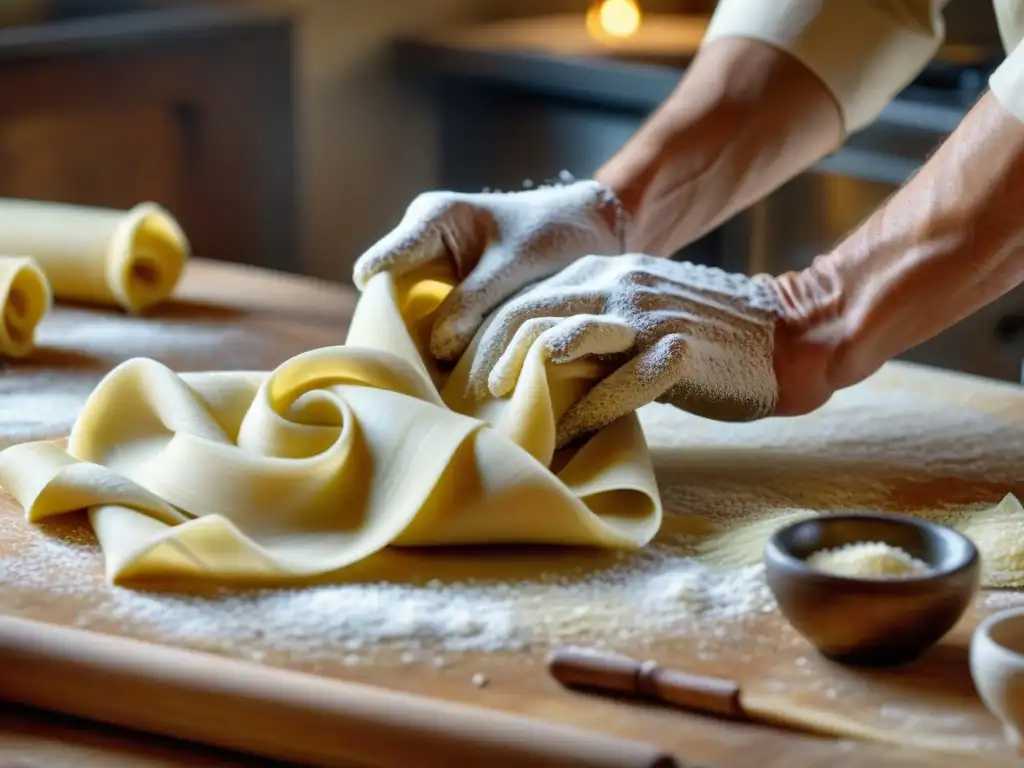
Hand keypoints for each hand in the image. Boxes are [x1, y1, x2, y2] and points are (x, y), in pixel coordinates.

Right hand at [352, 179, 626, 361]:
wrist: (587, 226)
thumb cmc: (555, 233)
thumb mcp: (516, 265)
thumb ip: (475, 301)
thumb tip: (437, 347)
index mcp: (432, 218)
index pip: (378, 267)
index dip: (379, 307)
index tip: (398, 346)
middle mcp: (422, 240)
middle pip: (386, 293)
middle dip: (397, 329)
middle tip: (415, 371)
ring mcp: (435, 264)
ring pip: (406, 309)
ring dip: (419, 339)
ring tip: (433, 374)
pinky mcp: (450, 287)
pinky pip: (430, 316)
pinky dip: (440, 339)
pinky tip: (452, 366)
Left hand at [466, 254, 784, 446]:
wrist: (782, 337)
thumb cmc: (701, 334)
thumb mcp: (638, 312)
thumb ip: (591, 323)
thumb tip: (533, 361)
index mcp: (606, 271)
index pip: (527, 294)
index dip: (489, 330)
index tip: (466, 364)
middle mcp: (621, 285)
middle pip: (533, 312)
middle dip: (493, 352)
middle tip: (473, 388)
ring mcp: (649, 317)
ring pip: (566, 338)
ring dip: (527, 376)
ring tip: (506, 405)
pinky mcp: (678, 353)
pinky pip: (618, 386)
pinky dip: (585, 414)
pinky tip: (565, 434)